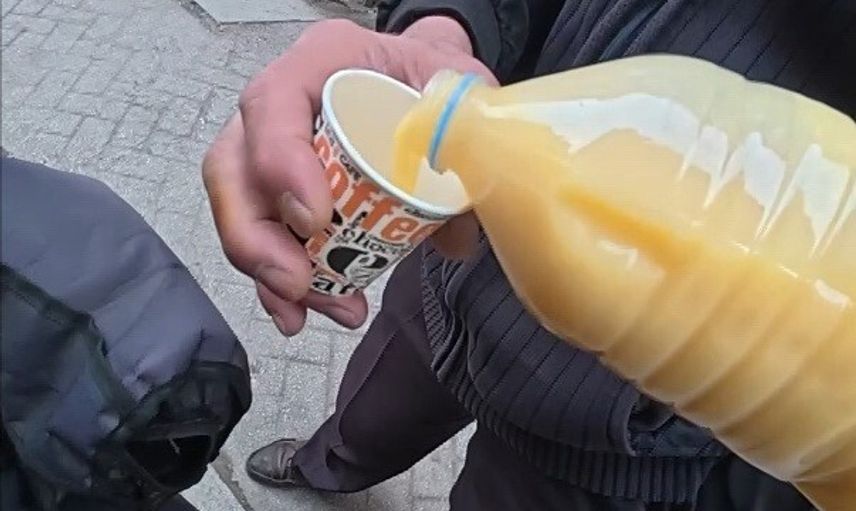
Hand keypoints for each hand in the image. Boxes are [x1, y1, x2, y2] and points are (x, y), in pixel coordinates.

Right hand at [202, 17, 494, 335]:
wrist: (422, 83)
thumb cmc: (429, 77)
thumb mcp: (458, 86)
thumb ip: (460, 142)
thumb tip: (451, 231)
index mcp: (321, 60)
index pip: (274, 103)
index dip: (280, 164)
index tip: (315, 219)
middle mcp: (282, 105)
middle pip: (234, 170)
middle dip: (257, 239)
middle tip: (298, 284)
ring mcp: (272, 149)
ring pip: (243, 212)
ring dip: (271, 273)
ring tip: (318, 310)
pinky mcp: (282, 192)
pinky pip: (266, 238)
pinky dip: (283, 282)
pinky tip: (311, 310)